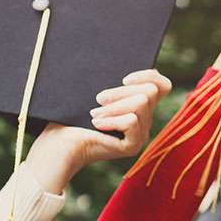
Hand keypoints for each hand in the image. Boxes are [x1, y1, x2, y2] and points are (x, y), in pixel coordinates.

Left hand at [24, 69, 171, 194]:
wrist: (57, 145)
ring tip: (94, 114)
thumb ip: (116, 85)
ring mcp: (140, 134)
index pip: (163, 86)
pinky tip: (97, 124)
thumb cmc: (71, 118)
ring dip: (114, 106)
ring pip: (142, 104)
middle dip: (122, 91)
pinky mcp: (132, 146)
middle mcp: (145, 120)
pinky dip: (112, 119)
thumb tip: (127, 75)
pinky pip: (132, 121)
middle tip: (98, 99)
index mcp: (139, 105)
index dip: (149, 76)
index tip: (123, 78)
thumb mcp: (97, 95)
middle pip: (150, 92)